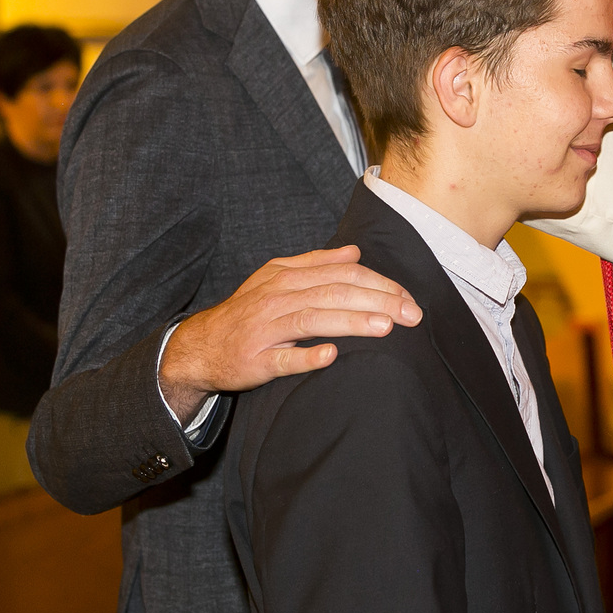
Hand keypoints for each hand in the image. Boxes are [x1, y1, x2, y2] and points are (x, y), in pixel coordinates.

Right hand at [158, 245, 421, 423]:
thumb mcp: (276, 278)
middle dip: (377, 301)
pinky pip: (282, 358)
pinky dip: (306, 356)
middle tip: (411, 315)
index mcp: (287, 276)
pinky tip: (330, 356)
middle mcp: (277, 297)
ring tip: (385, 327)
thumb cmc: (248, 312)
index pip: (342, 274)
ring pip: (312, 320)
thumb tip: (354, 253)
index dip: (378, 283)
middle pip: (334, 293)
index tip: (408, 297)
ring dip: (350, 322)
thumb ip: (316, 263)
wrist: (200, 346)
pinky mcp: (255, 360)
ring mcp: (265, 329)